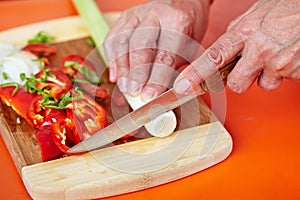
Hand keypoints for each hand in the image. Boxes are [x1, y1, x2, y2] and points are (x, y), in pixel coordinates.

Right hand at [104, 0, 210, 99]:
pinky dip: (111, 58)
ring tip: (124, 87)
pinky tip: (116, 75)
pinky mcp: (126, 16)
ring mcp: (138, 13)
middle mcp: (156, 14)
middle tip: (133, 92)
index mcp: (178, 21)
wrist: (183, 0)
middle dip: (135, 72)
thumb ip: (177, 68)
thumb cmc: (189, 27)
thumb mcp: (192, 47)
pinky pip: (113, 37)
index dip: (156, 78)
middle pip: (140, 45)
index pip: (165, 54)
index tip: (150, 95)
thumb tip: (161, 94)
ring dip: (121, 67)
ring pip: (122, 40)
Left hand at [174, 0, 299, 93]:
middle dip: (241, 80)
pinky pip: (282, 80)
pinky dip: (286, 72)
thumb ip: (239, 32)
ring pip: (262, 84)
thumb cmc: (289, 8)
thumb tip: (227, 47)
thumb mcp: (257, 14)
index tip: (182, 87)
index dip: (195, 75)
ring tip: (277, 54)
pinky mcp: (293, 71)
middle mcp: (258, 49)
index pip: (213, 57)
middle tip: (252, 66)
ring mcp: (276, 62)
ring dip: (267, 75)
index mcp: (244, 31)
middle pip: (236, 84)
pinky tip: (290, 55)